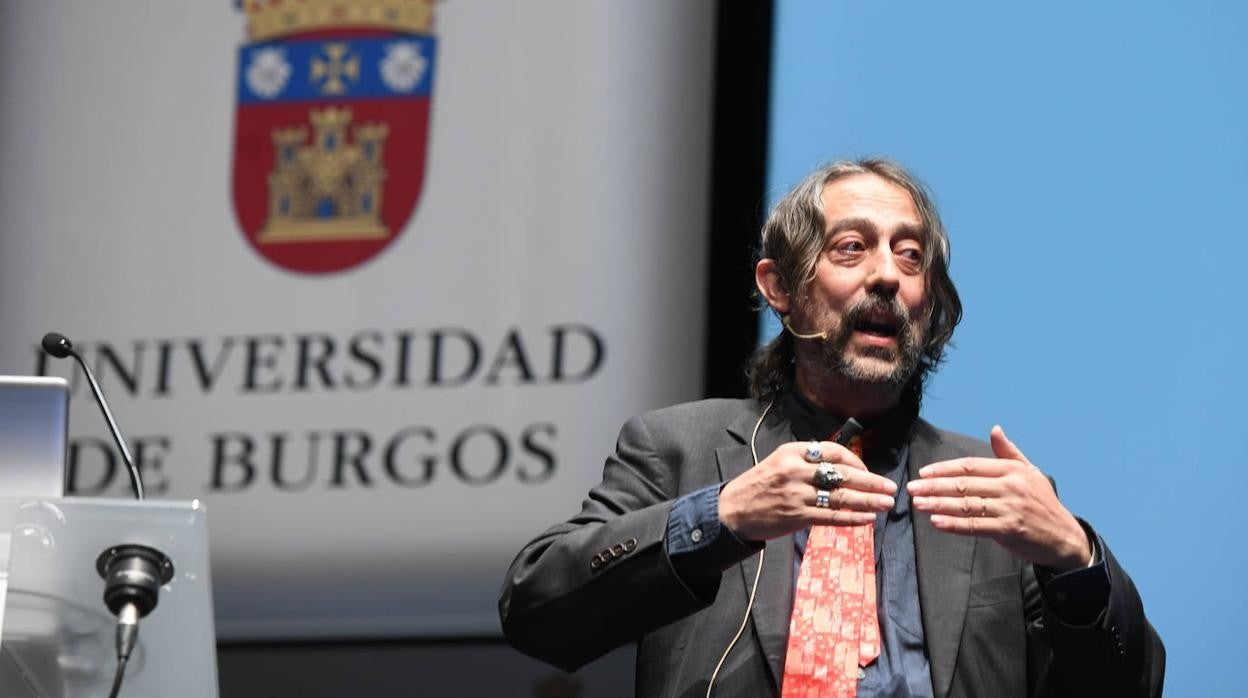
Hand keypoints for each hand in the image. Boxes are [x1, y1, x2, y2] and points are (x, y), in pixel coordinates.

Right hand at [719, 441, 896, 541]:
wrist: (733, 511)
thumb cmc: (758, 486)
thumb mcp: (778, 462)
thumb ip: (807, 462)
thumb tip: (842, 468)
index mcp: (792, 452)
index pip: (833, 452)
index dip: (855, 461)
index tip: (867, 470)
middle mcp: (796, 470)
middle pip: (843, 475)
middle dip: (871, 481)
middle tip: (891, 488)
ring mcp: (797, 494)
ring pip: (841, 497)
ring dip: (868, 501)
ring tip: (886, 504)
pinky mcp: (797, 516)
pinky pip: (832, 517)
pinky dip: (852, 519)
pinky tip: (867, 520)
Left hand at [907, 426, 1091, 570]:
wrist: (1065, 537)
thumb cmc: (1043, 503)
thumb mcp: (1030, 472)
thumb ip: (1009, 452)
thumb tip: (995, 429)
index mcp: (1011, 470)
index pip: (970, 466)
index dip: (944, 469)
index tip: (923, 473)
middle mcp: (1010, 486)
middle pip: (964, 484)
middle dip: (934, 486)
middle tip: (911, 488)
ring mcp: (1010, 508)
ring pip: (966, 505)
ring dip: (938, 504)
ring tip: (917, 503)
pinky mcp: (1010, 529)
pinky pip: (975, 526)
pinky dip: (954, 524)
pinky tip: (936, 521)